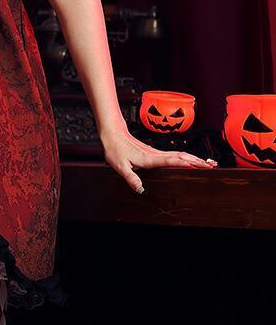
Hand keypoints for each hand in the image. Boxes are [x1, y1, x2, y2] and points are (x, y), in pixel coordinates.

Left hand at [101, 128, 217, 193]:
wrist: (113, 135)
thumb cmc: (115, 149)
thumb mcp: (119, 166)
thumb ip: (131, 178)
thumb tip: (141, 190)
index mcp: (149, 158)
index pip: (170, 160)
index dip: (184, 162)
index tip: (198, 164)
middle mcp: (155, 154)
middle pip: (180, 156)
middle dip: (196, 160)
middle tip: (212, 165)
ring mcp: (156, 153)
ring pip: (179, 154)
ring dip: (194, 158)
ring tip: (208, 162)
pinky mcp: (155, 153)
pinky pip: (174, 155)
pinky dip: (186, 157)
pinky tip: (191, 160)